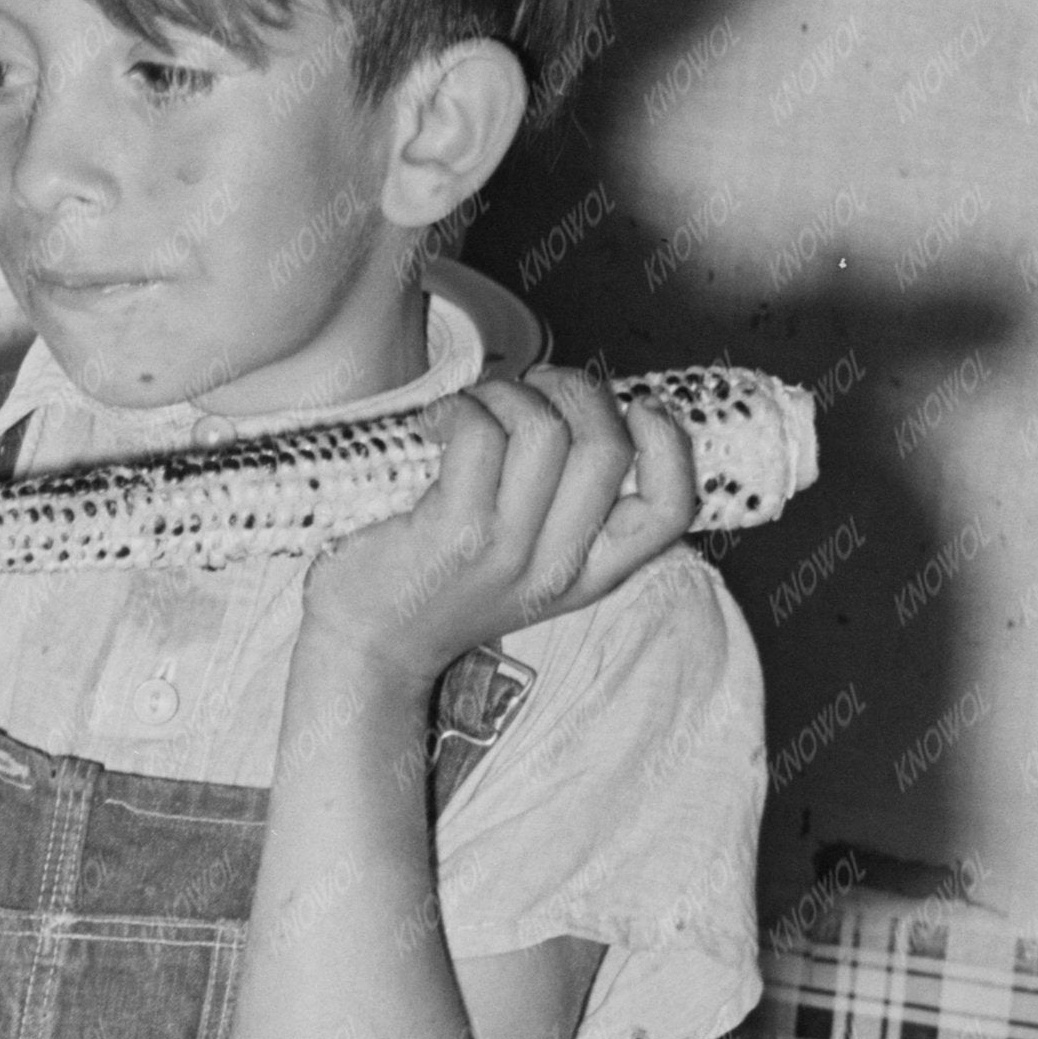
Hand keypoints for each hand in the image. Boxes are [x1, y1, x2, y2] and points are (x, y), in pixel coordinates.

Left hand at [297, 362, 700, 690]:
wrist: (368, 650)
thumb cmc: (438, 590)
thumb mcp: (523, 567)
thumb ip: (563, 509)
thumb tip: (584, 408)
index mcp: (587, 574)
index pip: (668, 512)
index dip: (669, 445)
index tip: (636, 406)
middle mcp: (555, 568)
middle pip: (607, 448)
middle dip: (573, 389)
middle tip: (531, 387)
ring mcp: (506, 551)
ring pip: (543, 429)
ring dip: (507, 392)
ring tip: (475, 406)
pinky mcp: (453, 533)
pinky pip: (479, 434)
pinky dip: (460, 408)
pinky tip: (437, 423)